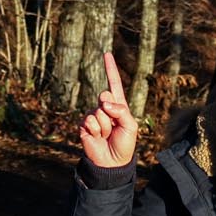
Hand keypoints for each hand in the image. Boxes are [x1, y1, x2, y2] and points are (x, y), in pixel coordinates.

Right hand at [80, 52, 138, 168]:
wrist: (111, 162)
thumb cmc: (125, 144)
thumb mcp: (131, 126)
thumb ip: (121, 111)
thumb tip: (104, 102)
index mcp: (118, 105)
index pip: (113, 83)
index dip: (110, 68)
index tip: (106, 53)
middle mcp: (104, 108)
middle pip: (105, 95)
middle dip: (111, 110)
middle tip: (113, 125)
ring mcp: (94, 116)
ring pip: (98, 111)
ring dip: (104, 125)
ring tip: (107, 135)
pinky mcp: (84, 125)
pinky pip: (89, 121)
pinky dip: (95, 130)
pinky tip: (97, 137)